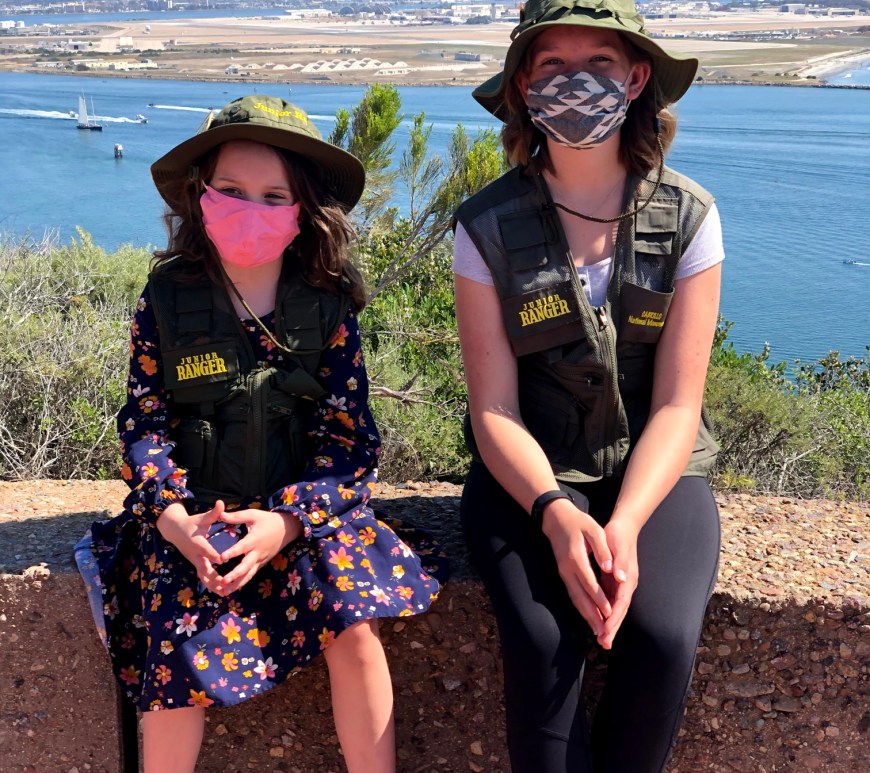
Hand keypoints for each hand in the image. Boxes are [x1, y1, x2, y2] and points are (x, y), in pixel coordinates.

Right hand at [156, 500, 224, 593]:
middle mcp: (196, 555)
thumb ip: (213, 513)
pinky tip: (221, 592)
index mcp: (198, 543)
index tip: (223, 560)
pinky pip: (203, 578)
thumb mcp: (202, 517)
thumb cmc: (192, 523)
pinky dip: (211, 586)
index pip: (206, 550)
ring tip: (225, 593)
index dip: (213, 555)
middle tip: (225, 584)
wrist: (175, 531)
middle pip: (204, 568)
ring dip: (213, 586)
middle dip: (214, 577)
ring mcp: (195, 562)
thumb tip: (221, 503)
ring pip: (203, 577)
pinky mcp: (196, 566)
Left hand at [212, 508, 302, 595]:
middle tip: (222, 581)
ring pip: (248, 575)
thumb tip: (220, 514)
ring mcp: (260, 560)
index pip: (242, 547)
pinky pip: (251, 575)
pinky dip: (241, 583)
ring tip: (224, 592)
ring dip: (236, 584)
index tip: (221, 558)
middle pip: (246, 566)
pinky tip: (231, 590)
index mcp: (254, 539)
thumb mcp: (253, 514)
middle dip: (234, 575)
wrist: (287, 529)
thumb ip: (237, 516)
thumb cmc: (268, 520)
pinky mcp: (261, 564)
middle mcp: (257, 552)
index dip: (232, 552)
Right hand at [541, 498, 613, 637]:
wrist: (555, 518)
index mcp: (575, 558)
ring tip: (597, 631)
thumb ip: (602, 549)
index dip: (599, 598)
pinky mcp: (563, 574)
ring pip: (575, 598)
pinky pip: (572, 594)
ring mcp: (563, 573)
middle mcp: (567, 569)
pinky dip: (581, 608)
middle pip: (580, 597)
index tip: (610, 612)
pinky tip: (588, 616)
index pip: (589, 583)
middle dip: (592, 616)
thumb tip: (611, 568)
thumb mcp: (593, 529)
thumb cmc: (578, 522)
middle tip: (603, 633)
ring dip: (586, 615)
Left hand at [596, 519, 639, 649]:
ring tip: (603, 641)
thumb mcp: (618, 545)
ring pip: (616, 609)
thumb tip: (620, 578)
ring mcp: (621, 585)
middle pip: (620, 610)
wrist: (624, 527)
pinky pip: (611, 602)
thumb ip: (620, 562)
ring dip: (610, 625)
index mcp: (628, 577)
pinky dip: (606, 615)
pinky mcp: (615, 583)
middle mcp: (626, 584)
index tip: (606, 629)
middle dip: (613, 627)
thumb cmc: (619, 536)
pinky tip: (599, 624)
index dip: (614, 616)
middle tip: (604, 643)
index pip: (621, 602)